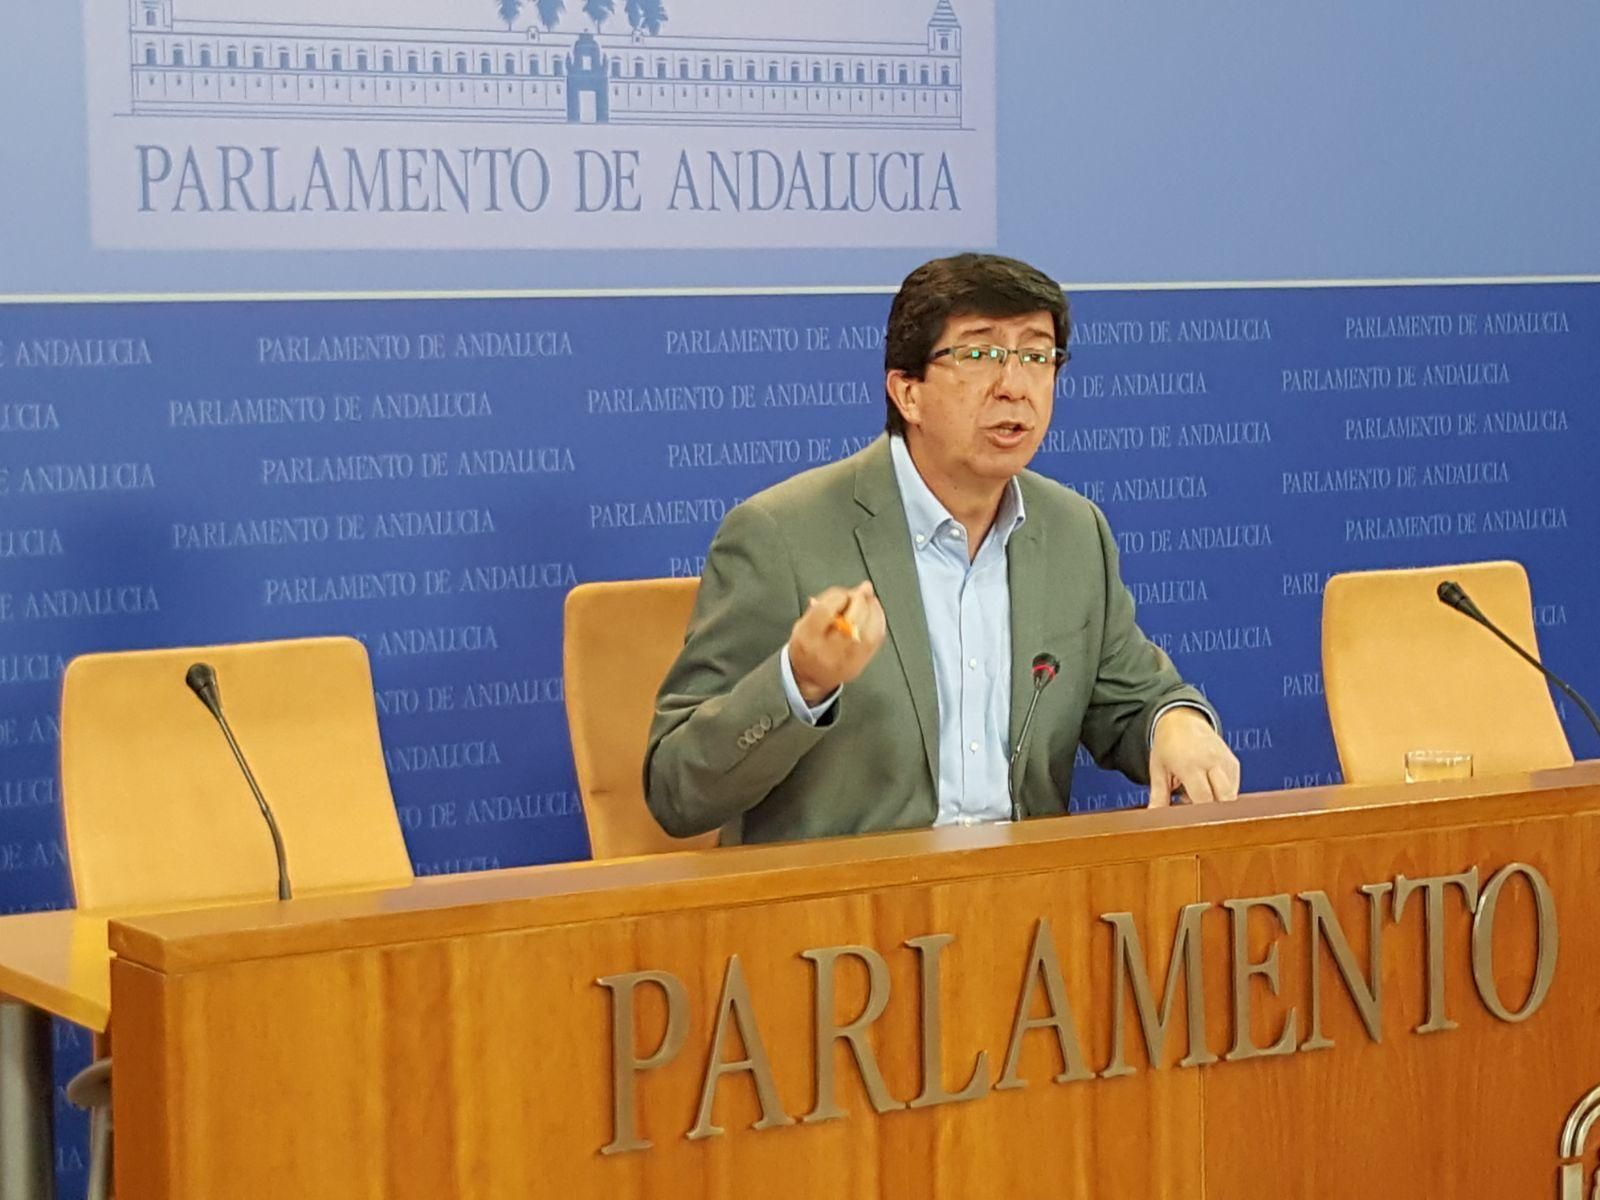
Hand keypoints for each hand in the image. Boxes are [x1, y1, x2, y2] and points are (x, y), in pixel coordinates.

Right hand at [787, 581, 886, 704]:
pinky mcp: (859, 664)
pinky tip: (874, 614)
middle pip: (850, 621)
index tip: (842, 595)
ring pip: (868, 630)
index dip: (839, 596)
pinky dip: (879, 621)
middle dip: (860, 601)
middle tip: (860, 594)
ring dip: (873, 609)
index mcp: (807, 637)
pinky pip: (876, 639)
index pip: (826, 610)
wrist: (811, 676)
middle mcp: (826, 651)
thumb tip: (862, 588)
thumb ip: (828, 601)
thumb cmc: (808, 644)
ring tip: (869, 601)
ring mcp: (845, 660)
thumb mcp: (805, 621)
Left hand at [1148, 708, 1239, 806]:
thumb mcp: (1158, 769)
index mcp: (1190, 764)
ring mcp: (1225, 761)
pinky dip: (1223, 793)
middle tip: (1194, 809)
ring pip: (1231, 795)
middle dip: (1212, 812)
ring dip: (1217, 803)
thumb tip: (1153, 815)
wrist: (1182, 720)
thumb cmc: (1167, 746)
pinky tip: (1206, 787)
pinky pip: (1234, 786)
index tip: (1190, 822)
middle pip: (1223, 799)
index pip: (1203, 798)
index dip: (1199, 815)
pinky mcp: (1233, 762)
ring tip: (1197, 794)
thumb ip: (1158, 795)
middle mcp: (1211, 761)